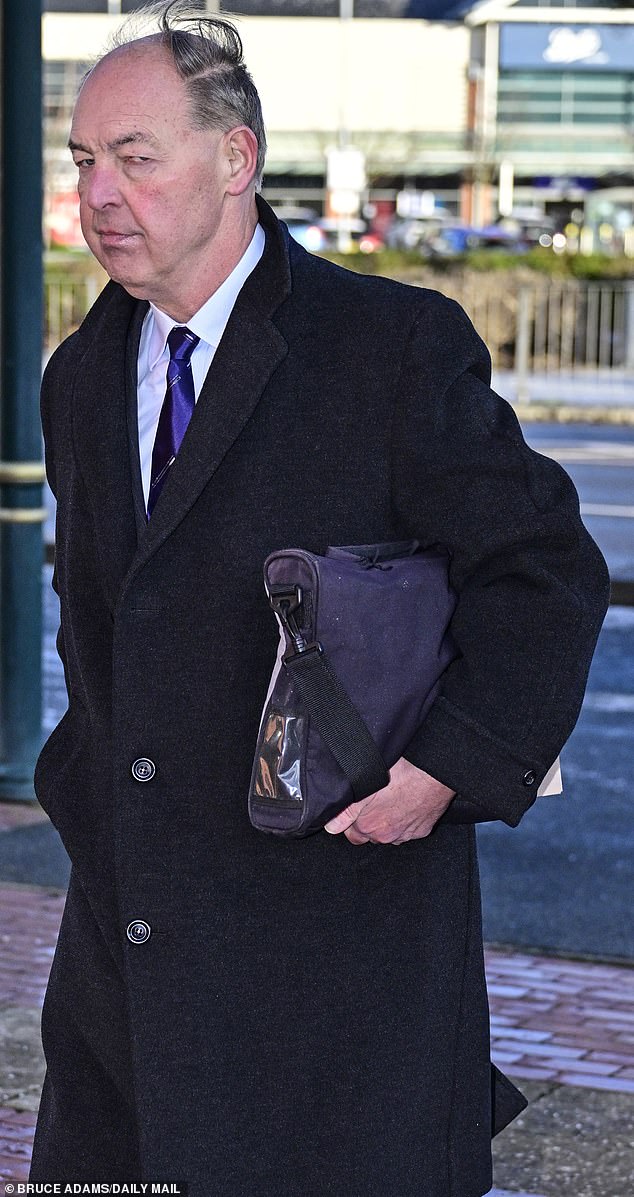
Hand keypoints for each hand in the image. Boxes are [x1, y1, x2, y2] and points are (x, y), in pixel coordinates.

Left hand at [324, 757, 455, 845]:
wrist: (434, 775)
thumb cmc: (402, 774)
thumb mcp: (366, 786)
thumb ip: (347, 811)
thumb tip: (332, 827)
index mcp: (369, 826)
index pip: (350, 832)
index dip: (350, 819)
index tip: (355, 806)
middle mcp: (387, 836)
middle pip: (369, 835)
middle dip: (367, 823)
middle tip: (372, 802)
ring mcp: (406, 835)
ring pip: (389, 833)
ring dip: (386, 822)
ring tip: (390, 801)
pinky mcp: (422, 830)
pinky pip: (408, 830)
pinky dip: (404, 821)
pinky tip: (405, 804)